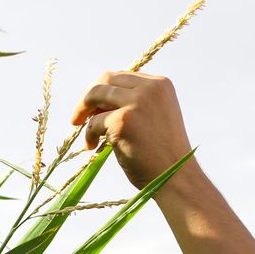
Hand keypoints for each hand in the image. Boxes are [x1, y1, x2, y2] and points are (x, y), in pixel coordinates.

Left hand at [69, 71, 195, 189]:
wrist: (176, 177)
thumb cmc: (162, 154)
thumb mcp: (154, 117)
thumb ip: (134, 103)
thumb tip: (97, 100)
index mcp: (160, 85)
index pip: (121, 76)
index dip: (102, 90)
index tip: (92, 106)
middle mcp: (149, 88)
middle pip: (105, 80)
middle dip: (87, 96)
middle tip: (78, 117)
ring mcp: (136, 102)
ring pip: (95, 94)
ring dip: (82, 111)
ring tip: (79, 127)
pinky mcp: (123, 120)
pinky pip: (94, 122)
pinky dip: (89, 135)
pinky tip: (93, 147)